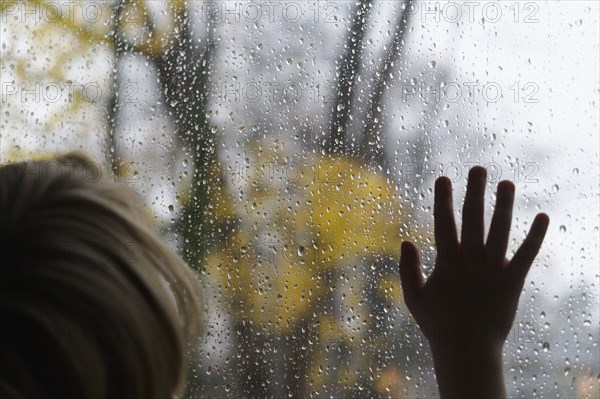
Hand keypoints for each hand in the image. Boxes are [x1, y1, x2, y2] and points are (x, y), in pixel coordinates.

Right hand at [399, 166, 548, 397]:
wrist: (467, 350)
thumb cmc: (438, 325)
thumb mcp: (414, 298)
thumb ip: (407, 269)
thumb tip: (406, 240)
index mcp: (446, 263)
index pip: (444, 224)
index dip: (443, 200)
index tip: (444, 178)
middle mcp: (470, 261)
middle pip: (473, 220)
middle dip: (474, 192)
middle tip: (478, 168)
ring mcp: (492, 270)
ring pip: (499, 231)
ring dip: (504, 205)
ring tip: (507, 183)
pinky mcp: (512, 281)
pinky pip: (526, 255)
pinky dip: (536, 236)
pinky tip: (543, 216)